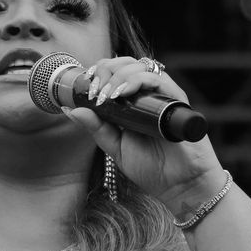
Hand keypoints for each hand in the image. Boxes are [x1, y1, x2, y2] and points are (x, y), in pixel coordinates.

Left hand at [62, 56, 223, 203]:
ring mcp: (164, 96)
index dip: (98, 71)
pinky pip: (159, 79)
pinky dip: (137, 81)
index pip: (116, 71)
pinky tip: (122, 94)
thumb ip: (96, 128)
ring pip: (140, 67)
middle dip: (105, 70)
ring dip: (117, 76)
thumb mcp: (115, 147)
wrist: (180, 187)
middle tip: (93, 90)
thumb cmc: (152, 168)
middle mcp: (149, 95)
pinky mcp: (178, 101)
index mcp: (134, 102)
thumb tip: (70, 108)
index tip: (84, 84)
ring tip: (105, 96)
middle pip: (126, 63)